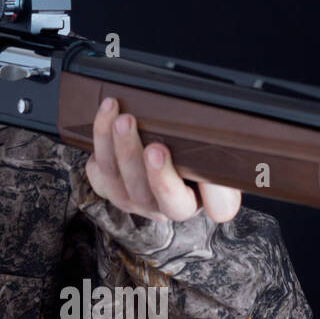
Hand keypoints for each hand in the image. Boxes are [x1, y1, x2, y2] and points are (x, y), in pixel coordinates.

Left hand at [84, 97, 241, 222]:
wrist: (179, 156)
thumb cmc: (202, 166)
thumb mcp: (222, 179)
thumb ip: (223, 190)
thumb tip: (222, 200)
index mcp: (183, 205)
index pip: (175, 203)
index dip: (164, 180)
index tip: (158, 150)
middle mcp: (152, 206)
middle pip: (136, 187)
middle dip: (129, 152)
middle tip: (127, 121)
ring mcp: (127, 197)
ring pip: (112, 175)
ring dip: (108, 141)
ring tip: (112, 111)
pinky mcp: (108, 184)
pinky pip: (96, 168)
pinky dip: (96, 142)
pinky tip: (103, 118)